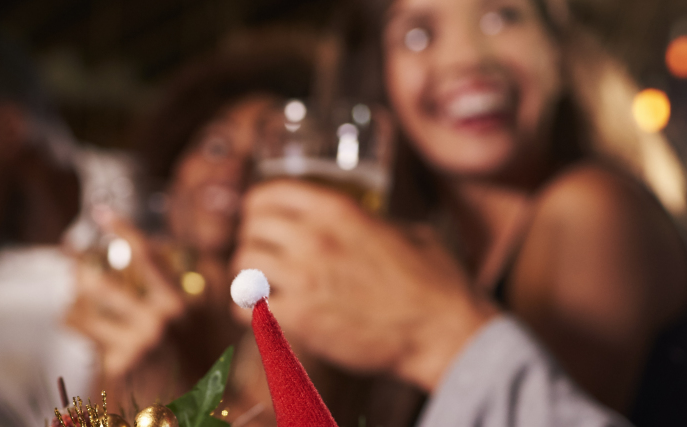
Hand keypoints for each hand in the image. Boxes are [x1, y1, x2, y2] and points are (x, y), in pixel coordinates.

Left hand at [66, 208, 184, 379]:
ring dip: (74, 303)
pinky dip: (77, 325)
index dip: (123, 230)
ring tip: (75, 302)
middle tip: (68, 255)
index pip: (146, 256)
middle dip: (77, 267)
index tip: (102, 213)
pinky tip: (78, 324)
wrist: (189, 405)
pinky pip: (85, 335)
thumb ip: (182, 283)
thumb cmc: (193, 360)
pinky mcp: (119, 364)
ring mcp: (136, 343)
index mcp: (176, 303)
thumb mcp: (199, 318)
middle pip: (101, 282)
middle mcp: (157, 321)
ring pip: (83, 310)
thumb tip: (157, 245)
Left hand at [232, 180, 497, 390]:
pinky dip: (247, 308)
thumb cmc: (434, 283)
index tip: (260, 217)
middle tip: (263, 254)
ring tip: (262, 283)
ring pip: (244, 262)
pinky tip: (261, 312)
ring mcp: (304, 278)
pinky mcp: (300, 318)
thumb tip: (356, 219)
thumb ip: (368, 220)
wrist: (443, 332)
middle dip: (253, 239)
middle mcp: (314, 237)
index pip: (268, 192)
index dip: (258, 205)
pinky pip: (245, 305)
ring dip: (248, 273)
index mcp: (338, 209)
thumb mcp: (404, 230)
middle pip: (251, 226)